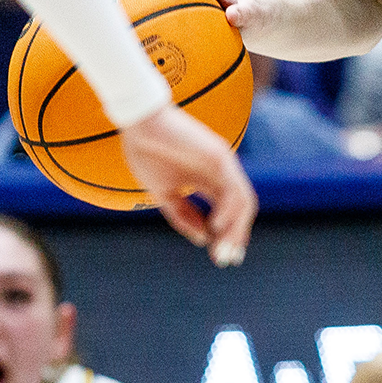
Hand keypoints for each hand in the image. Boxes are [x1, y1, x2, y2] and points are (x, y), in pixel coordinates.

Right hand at [119, 104, 257, 266]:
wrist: (138, 122)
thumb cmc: (146, 152)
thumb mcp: (163, 193)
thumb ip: (182, 215)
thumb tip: (203, 239)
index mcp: (207, 180)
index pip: (227, 213)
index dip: (227, 236)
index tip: (220, 258)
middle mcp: (220, 173)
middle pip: (241, 211)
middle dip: (235, 237)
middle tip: (225, 260)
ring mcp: (223, 164)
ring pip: (243, 202)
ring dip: (236, 228)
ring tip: (222, 249)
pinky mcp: (220, 156)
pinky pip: (234, 188)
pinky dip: (229, 209)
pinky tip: (216, 225)